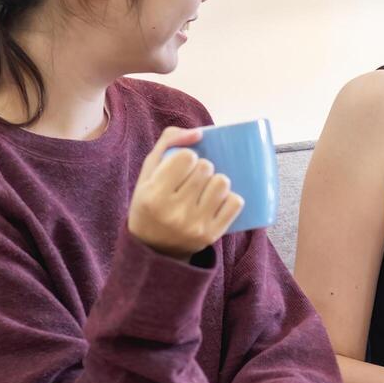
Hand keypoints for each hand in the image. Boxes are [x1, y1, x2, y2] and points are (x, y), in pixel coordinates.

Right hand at [128, 127, 244, 259]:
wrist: (154, 249)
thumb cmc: (150, 204)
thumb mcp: (148, 173)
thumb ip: (168, 143)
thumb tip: (198, 133)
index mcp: (154, 195)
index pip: (186, 157)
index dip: (186, 158)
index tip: (181, 167)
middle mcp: (175, 212)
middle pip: (206, 168)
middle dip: (202, 168)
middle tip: (193, 180)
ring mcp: (195, 225)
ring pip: (222, 183)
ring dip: (216, 182)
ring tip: (205, 190)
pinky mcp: (212, 235)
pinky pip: (235, 202)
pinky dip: (229, 198)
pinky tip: (216, 202)